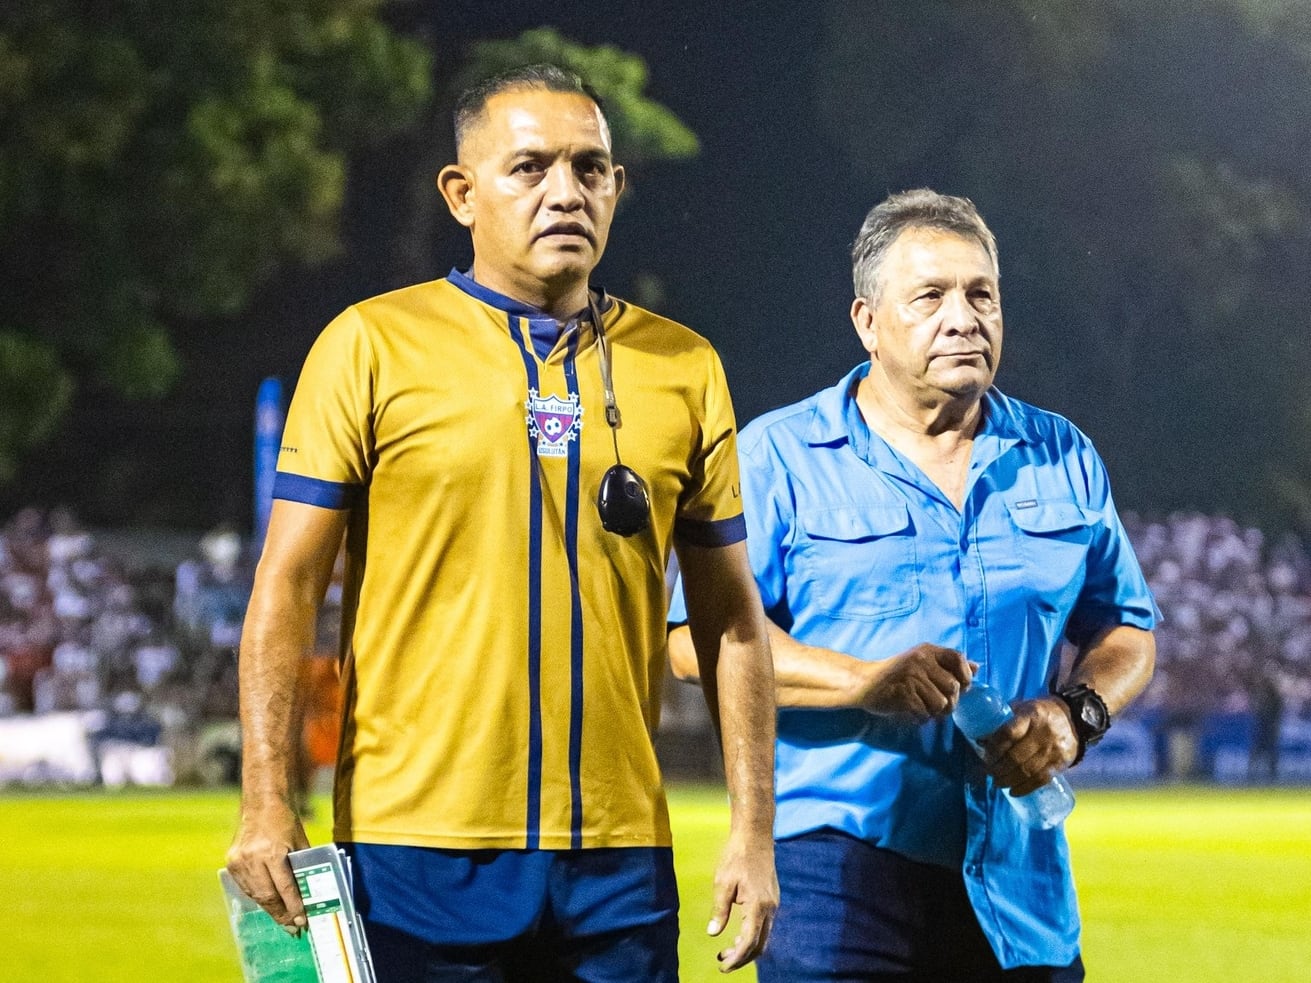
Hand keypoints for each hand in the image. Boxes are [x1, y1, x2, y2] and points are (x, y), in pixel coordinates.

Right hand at [225, 797, 310, 931]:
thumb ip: (301, 867)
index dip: (294, 907)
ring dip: (269, 908)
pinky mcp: (231, 862)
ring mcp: (239, 861)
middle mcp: (253, 858)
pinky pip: (245, 886)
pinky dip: (257, 896)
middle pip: (267, 896)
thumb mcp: (300, 842)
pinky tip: (268, 902)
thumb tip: (308, 894)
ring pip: (255, 894)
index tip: (301, 921)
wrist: (262, 803)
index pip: (285, 887)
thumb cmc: (286, 821)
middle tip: (292, 927)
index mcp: (273, 852)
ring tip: (282, 919)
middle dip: (281, 914)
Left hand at [706, 829, 778, 971]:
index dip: (736, 958)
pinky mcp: (772, 900)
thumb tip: (713, 933)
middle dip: (742, 958)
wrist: (755, 836)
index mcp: (757, 905)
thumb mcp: (722, 882)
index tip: (722, 965)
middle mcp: (770, 908)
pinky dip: (752, 936)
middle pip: (760, 945)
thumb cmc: (737, 856)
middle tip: (722, 962)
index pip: (749, 942)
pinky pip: (765, 926)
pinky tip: (737, 935)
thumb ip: (719, 910)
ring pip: (764, 937)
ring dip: (747, 948)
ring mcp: (773, 905)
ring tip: (726, 951)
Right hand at [857, 644, 974, 721]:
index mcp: (927, 651)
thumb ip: (948, 665)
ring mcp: (911, 677)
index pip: (958, 658)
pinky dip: (921, 717)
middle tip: (937, 704)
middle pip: (953, 687)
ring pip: (941, 704)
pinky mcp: (903, 694)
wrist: (864, 683)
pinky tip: (911, 711)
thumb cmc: (896, 675)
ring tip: (923, 707)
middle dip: (950, 702)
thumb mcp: (921, 662)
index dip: (965, 675)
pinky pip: (925, 714)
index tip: (962, 688)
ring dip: (935, 712)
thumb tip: (976, 667)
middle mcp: (920, 660)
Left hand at [978, 696, 1078, 795]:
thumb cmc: (1039, 714)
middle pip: (1016, 756)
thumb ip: (1004, 720)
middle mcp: (1043, 733)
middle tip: (989, 772)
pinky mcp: (1060, 763)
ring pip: (1027, 770)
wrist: (1073, 719)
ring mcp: (1053, 749)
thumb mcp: (1023, 708)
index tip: (986, 756)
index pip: (1009, 734)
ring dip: (1008, 780)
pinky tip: (1013, 792)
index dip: (994, 748)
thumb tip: (980, 739)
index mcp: (1031, 715)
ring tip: (997, 783)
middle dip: (998, 768)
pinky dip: (1025, 788)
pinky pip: (1041, 779)